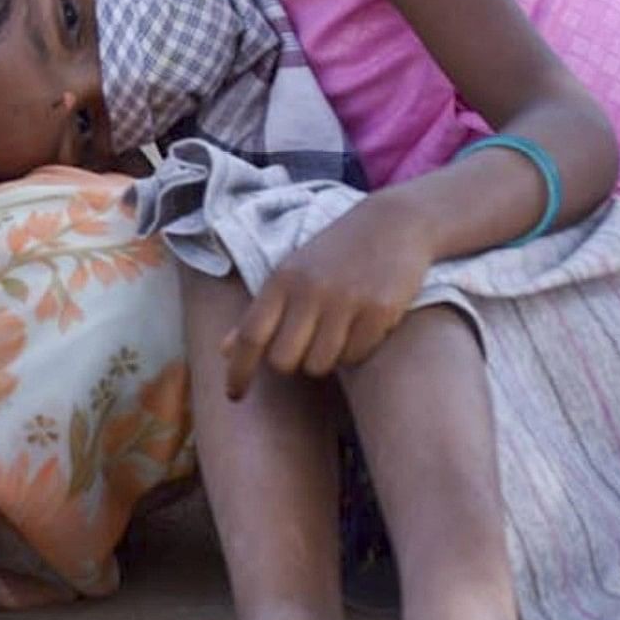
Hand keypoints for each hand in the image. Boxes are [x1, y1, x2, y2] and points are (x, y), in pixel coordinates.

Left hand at [219, 194, 446, 399]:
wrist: (395, 223)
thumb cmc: (336, 253)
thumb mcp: (292, 272)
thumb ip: (259, 313)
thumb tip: (224, 350)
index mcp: (283, 279)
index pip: (250, 335)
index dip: (238, 370)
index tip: (234, 396)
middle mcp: (310, 290)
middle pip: (284, 360)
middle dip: (294, 362)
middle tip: (310, 344)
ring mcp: (346, 301)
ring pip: (320, 364)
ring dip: (327, 359)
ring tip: (339, 332)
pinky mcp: (379, 310)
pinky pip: (356, 356)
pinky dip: (357, 351)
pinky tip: (364, 327)